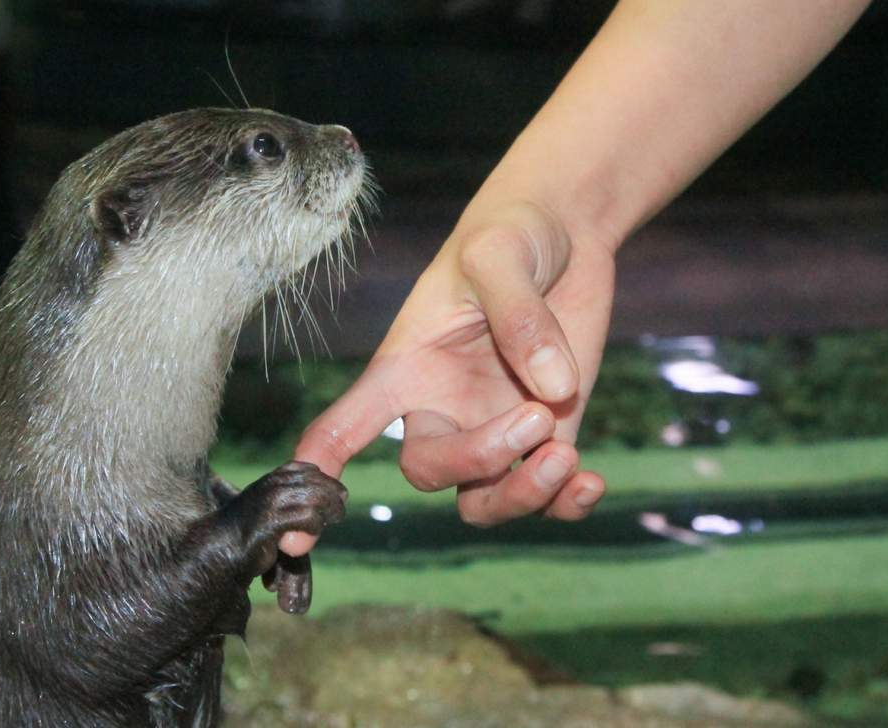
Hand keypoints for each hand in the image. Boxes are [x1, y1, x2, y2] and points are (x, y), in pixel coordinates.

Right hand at [287, 198, 615, 555]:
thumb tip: (552, 390)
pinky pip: (547, 497)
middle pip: (431, 472)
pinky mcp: (549, 434)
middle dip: (481, 460)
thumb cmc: (512, 233)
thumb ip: (519, 317)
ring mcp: (496, 427)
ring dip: (523, 495)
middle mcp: (443, 408)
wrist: (567, 231)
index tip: (296, 535)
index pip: (346, 427)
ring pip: (486, 501)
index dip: (317, 477)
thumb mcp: (500, 256)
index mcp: (407, 369)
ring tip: (567, 458)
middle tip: (536, 416)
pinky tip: (591, 482)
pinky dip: (567, 504)